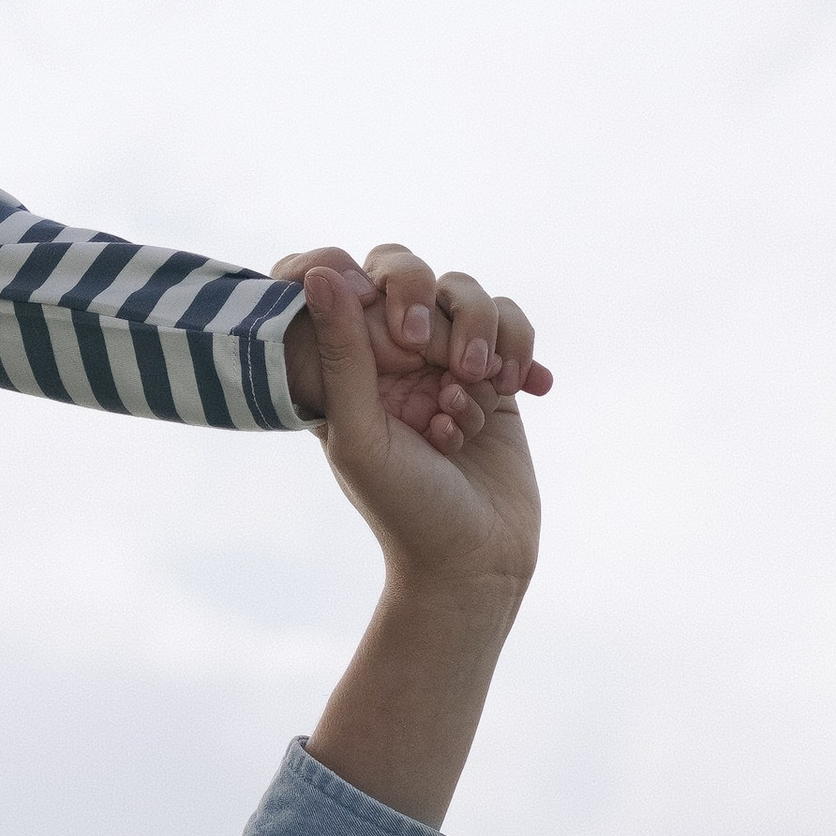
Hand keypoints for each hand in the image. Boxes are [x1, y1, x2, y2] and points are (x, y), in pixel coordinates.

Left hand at [301, 262, 538, 602]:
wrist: (475, 562)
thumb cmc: (402, 507)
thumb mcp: (359, 433)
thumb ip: (340, 353)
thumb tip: (318, 272)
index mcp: (344, 364)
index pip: (351, 281)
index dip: (378, 290)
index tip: (401, 339)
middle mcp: (391, 355)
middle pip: (413, 274)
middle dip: (440, 314)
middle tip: (451, 368)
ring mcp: (445, 361)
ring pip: (470, 295)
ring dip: (483, 336)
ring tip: (478, 394)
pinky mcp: (496, 376)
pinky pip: (512, 326)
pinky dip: (518, 353)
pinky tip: (518, 394)